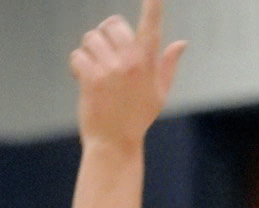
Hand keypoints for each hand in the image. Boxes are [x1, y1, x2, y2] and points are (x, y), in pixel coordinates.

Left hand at [70, 0, 180, 149]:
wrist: (114, 144)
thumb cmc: (137, 118)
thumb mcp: (159, 93)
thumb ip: (168, 64)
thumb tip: (182, 43)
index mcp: (148, 62)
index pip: (151, 25)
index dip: (153, 5)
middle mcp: (129, 61)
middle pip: (111, 23)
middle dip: (105, 34)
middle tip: (105, 53)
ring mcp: (109, 69)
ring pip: (91, 37)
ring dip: (89, 49)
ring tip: (94, 68)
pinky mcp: (90, 78)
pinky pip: (78, 55)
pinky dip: (76, 64)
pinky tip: (82, 77)